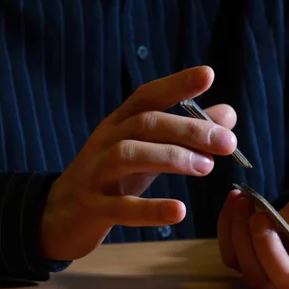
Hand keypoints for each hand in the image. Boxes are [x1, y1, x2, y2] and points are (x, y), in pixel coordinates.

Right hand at [40, 66, 237, 260]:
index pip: (147, 96)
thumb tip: (228, 114)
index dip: (176, 84)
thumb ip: (184, 133)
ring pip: (130, 155)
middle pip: (145, 123)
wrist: (60, 214)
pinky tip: (179, 210)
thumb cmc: (112, 177)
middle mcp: (105, 141)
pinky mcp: (92, 207)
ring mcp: (95, 174)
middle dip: (189, 129)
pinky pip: (121, 207)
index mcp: (119, 124)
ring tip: (206, 167)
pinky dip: (151, 208)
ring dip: (172, 157)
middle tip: (227, 143)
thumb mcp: (147, 151)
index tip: (208, 75)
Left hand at [217, 173, 288, 288]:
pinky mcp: (248, 262)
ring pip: (250, 271)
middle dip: (265, 249)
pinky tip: (235, 200)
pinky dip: (227, 228)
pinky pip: (231, 256)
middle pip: (280, 281)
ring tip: (243, 201)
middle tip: (260, 216)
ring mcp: (271, 274)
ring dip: (239, 236)